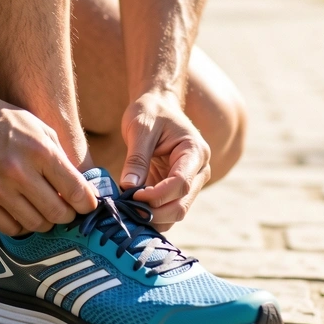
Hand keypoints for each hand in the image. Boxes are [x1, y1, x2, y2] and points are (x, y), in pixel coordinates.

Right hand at [0, 97, 97, 235]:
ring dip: (45, 221)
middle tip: (68, 211)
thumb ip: (62, 161)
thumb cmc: (7, 122)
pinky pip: (9, 227)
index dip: (87, 203)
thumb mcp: (41, 130)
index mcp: (39, 151)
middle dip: (68, 215)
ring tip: (45, 210)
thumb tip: (84, 194)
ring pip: (35, 224)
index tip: (88, 205)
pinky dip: (21, 224)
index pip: (75, 190)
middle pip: (57, 213)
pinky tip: (23, 212)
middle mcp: (17, 172)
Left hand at [119, 91, 210, 230]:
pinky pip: (167, 209)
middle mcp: (199, 170)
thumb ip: (136, 159)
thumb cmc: (150, 111)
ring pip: (176, 212)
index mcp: (194, 151)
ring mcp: (191, 182)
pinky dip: (150, 214)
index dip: (156, 195)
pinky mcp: (178, 188)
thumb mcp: (139, 128)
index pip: (181, 183)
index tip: (131, 195)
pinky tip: (131, 209)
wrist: (158, 105)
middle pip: (181, 205)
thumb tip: (128, 188)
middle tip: (125, 209)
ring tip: (126, 210)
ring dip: (152, 217)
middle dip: (154, 213)